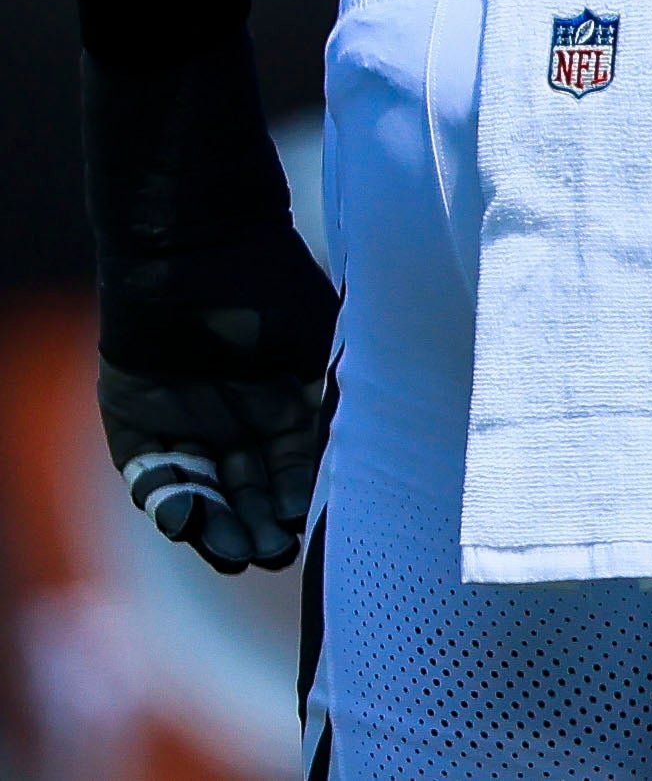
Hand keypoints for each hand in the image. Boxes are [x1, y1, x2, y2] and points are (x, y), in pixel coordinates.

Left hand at [97, 224, 335, 574]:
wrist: (199, 246)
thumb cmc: (274, 288)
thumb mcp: (319, 351)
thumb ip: (331, 407)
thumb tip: (364, 462)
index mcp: (284, 407)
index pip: (293, 471)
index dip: (300, 504)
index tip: (312, 533)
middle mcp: (235, 424)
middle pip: (248, 491)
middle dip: (261, 526)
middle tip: (273, 555)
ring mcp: (184, 426)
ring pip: (203, 492)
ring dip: (217, 527)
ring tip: (236, 555)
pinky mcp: (136, 425)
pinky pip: (153, 475)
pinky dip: (170, 499)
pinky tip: (188, 521)